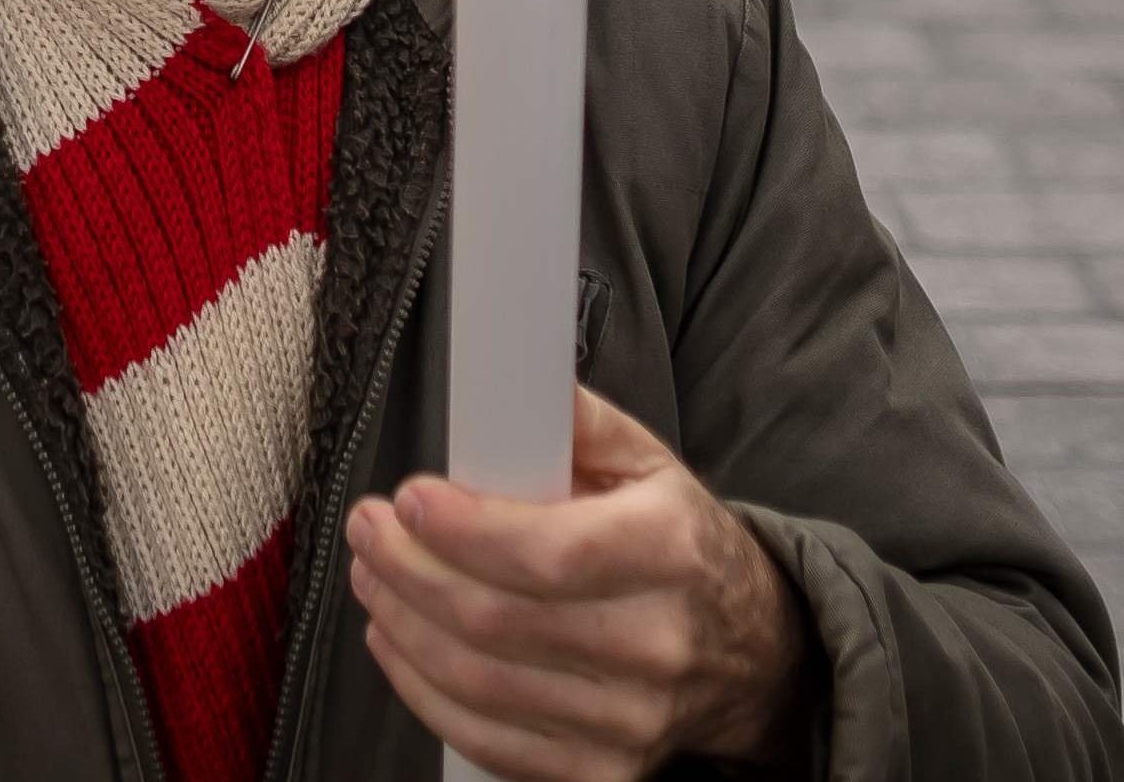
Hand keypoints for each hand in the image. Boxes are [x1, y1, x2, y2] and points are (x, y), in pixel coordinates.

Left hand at [348, 388, 806, 781]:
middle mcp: (655, 644)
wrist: (752, 656)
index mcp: (671, 552)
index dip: (463, 531)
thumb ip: (578, 424)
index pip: (549, 554)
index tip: (409, 499)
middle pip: (496, 622)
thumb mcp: (652, 467)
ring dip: (402, 623)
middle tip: (371, 529)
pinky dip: (422, 689)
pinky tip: (397, 639)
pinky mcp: (600, 772)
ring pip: (478, 682)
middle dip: (408, 569)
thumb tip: (514, 380)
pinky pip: (486, 740)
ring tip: (373, 574)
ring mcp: (629, 720)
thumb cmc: (684, 550)